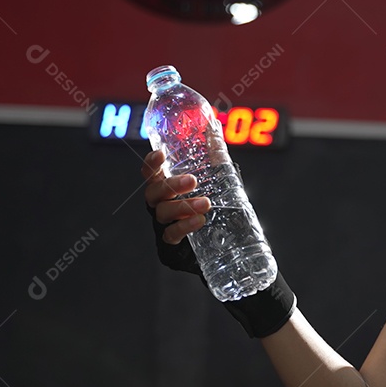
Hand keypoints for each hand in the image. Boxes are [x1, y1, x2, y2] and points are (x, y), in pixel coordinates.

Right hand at [140, 149, 296, 336]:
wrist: (234, 252)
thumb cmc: (224, 213)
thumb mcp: (223, 184)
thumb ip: (217, 162)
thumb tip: (216, 133)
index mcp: (169, 191)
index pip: (151, 174)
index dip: (151, 164)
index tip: (161, 154)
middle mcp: (161, 209)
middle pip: (153, 194)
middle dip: (170, 185)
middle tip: (191, 180)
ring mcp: (163, 229)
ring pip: (162, 214)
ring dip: (182, 206)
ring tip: (205, 203)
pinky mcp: (170, 249)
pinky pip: (170, 236)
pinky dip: (184, 227)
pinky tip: (199, 222)